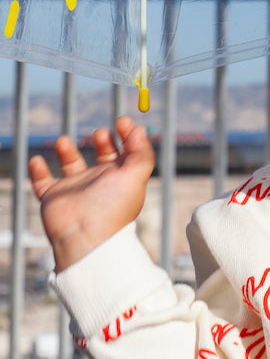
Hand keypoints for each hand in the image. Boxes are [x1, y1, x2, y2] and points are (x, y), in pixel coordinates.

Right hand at [30, 116, 154, 271]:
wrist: (85, 237)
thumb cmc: (114, 207)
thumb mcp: (136, 175)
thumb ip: (141, 152)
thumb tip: (141, 129)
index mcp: (122, 177)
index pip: (127, 151)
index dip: (127, 134)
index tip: (122, 120)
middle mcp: (100, 182)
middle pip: (103, 156)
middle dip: (103, 141)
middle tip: (101, 133)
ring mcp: (76, 190)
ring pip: (71, 165)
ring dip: (67, 151)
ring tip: (63, 140)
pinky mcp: (54, 198)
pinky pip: (43, 183)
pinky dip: (38, 171)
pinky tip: (38, 160)